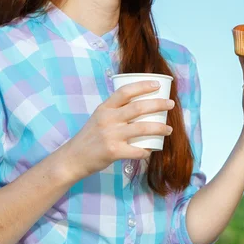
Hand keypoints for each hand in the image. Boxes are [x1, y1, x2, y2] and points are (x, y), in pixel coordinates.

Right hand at [60, 81, 175, 180]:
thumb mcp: (99, 118)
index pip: (125, 91)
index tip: (157, 84)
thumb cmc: (90, 137)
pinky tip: (152, 150)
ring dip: (160, 128)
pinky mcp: (113, 152)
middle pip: (138, 108)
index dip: (143, 86)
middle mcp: (108, 119)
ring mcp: (111, 135)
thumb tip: (141, 107)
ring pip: (142, 128)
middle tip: (171, 104)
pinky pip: (137, 150)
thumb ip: (115, 111)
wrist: (73, 158)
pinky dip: (147, 151)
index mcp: (105, 108)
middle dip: (159, 104)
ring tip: (169, 129)